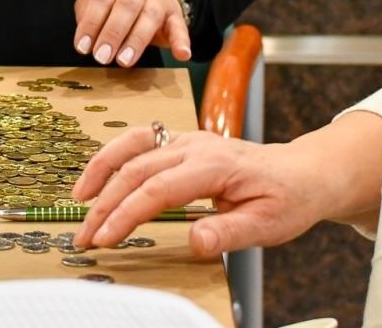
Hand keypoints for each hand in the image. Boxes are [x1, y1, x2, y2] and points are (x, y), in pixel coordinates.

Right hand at [71, 129, 325, 255]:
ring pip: (131, 146)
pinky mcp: (180, 142)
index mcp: (214, 164)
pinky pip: (138, 141)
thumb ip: (230, 232)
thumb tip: (195, 242)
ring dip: (100, 170)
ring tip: (78, 200)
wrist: (303, 172)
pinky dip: (112, 156)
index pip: (158, 188)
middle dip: (104, 204)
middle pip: (136, 169)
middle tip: (84, 235)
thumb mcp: (269, 225)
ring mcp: (185, 140)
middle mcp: (195, 146)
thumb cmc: (289, 197)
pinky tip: (98, 176)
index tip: (105, 237)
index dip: (126, 213)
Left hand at [73, 0, 190, 64]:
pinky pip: (180, 27)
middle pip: (127, 5)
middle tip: (101, 56)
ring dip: (137, 40)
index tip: (82, 47)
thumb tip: (85, 38)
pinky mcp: (176, 16)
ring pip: (151, 16)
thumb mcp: (98, 3)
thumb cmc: (116, 2)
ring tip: (124, 61)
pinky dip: (182, 41)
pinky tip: (181, 55)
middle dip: (113, 32)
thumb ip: (87, 14)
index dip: (91, 23)